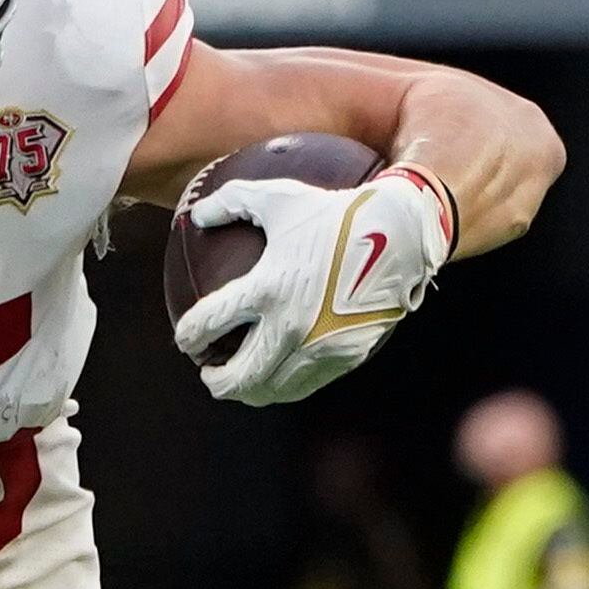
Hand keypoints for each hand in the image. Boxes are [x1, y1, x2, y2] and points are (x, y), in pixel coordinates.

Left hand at [172, 168, 452, 407]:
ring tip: (242, 380)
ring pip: (271, 390)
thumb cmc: (338, 211)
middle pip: (237, 377)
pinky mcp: (346, 355)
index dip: (189, 336)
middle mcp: (291, 325)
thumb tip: (196, 213)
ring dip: (250, 390)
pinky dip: (285, 385)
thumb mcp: (282, 198)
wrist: (403, 233)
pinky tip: (279, 376)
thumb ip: (234, 202)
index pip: (209, 324)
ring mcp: (320, 345)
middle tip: (209, 370)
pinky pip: (306, 383)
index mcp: (268, 288)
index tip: (185, 340)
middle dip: (216, 380)